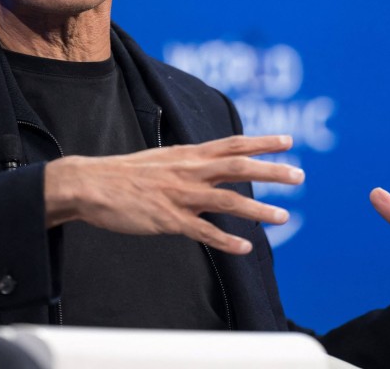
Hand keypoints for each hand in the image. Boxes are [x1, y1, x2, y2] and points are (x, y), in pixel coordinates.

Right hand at [44, 135, 303, 254]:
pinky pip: (203, 232)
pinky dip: (226, 241)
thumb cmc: (124, 175)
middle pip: (239, 167)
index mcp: (188, 155)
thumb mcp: (161, 160)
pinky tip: (245, 248)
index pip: (233, 144)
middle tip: (299, 175)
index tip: (288, 140)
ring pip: (228, 201)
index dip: (262, 142)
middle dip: (272, 171)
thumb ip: (188, 165)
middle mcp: (189, 171)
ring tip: (284, 216)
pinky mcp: (168, 219)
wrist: (90, 184)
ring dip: (258, 209)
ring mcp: (180, 195)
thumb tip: (209, 168)